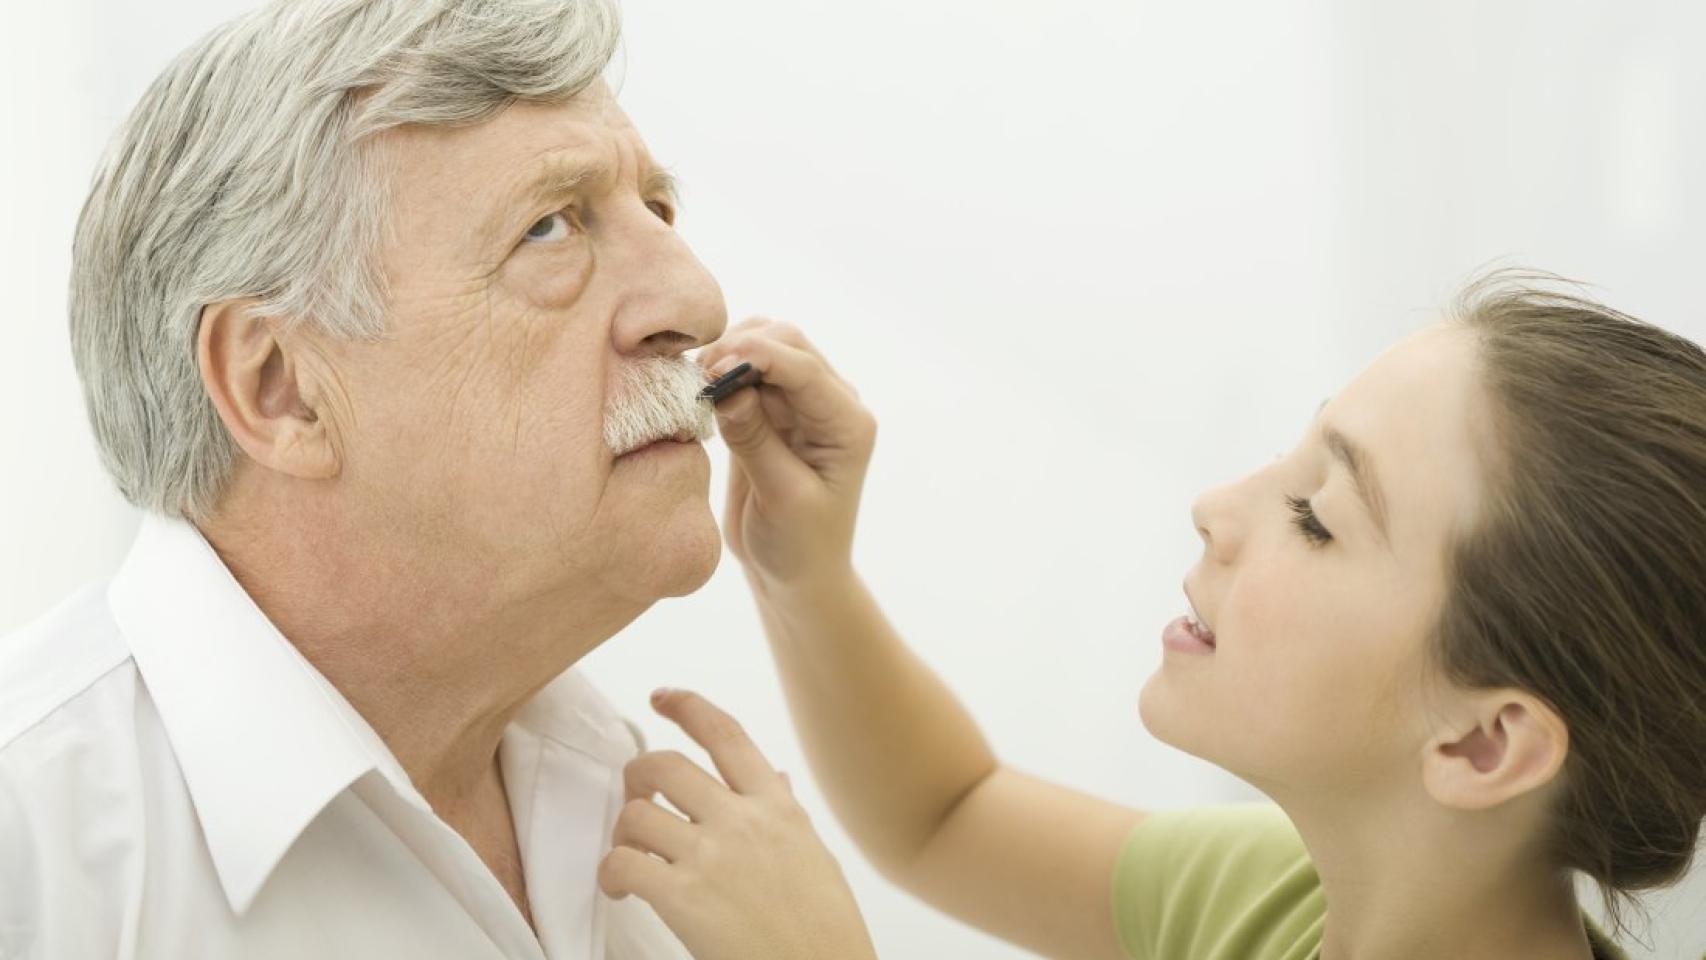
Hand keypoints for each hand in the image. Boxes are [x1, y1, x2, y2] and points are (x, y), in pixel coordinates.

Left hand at [598, 689, 878, 959]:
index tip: (662, 697)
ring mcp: (710, 856)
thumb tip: (775, 776)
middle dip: (638, 776)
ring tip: (632, 856)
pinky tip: (623, 889)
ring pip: (635, 813)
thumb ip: (784, 813)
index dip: (688, 706)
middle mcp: (742, 821)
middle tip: (636, 798)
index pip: (726, 734)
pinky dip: (611, 873)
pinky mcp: (682, 897)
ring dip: (623, 832)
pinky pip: (621, 863)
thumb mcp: (813, 856)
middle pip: (666, 765)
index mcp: (777, 807)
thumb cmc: (824, 926)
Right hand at [695, 320, 876, 589]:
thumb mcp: (781, 498)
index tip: (712, 369)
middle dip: (741, 349)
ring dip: (728, 355)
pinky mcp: (771, 411)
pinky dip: (721, 372)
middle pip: (786, 343)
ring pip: (764, 348)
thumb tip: (728, 388)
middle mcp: (830, 404)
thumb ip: (756, 442)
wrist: (796, 574)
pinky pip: (745, 372)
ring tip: (696, 385)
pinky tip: (700, 393)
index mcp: (847, 423)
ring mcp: (801, 404)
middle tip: (697, 379)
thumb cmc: (799, 546)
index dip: (757, 357)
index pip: (804, 368)